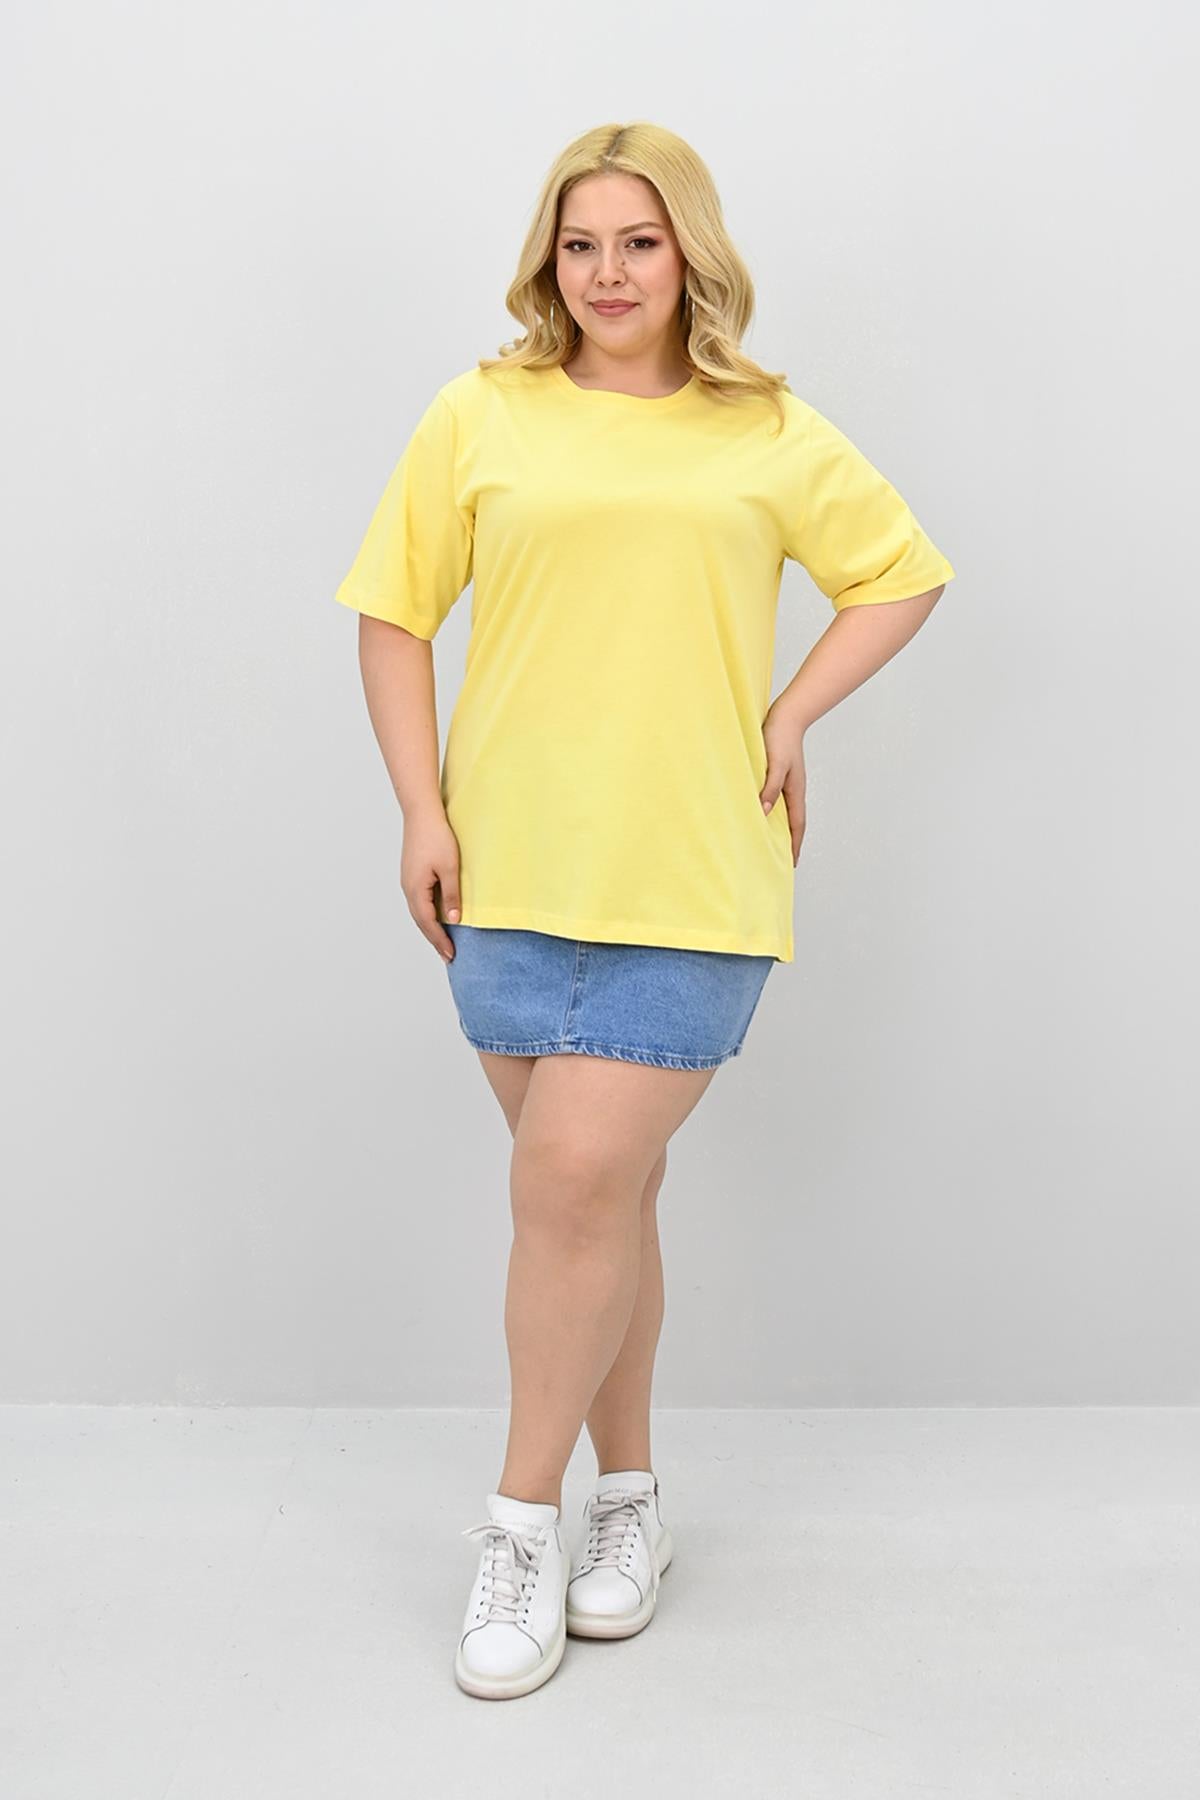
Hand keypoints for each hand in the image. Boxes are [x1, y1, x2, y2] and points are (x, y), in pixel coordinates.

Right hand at [401, 806, 461, 961]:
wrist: (421, 813)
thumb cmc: (436, 837)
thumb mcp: (450, 868)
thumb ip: (451, 895)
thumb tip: (453, 920)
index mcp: (416, 889)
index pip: (428, 923)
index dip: (440, 940)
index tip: (451, 955)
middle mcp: (408, 888)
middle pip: (421, 921)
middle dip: (434, 939)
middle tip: (448, 955)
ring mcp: (408, 881)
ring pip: (419, 911)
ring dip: (430, 928)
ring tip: (443, 941)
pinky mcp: (412, 874)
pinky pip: (419, 900)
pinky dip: (428, 913)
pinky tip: (437, 916)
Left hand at [759, 701, 806, 866]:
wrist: (786, 714)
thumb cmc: (780, 737)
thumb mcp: (775, 764)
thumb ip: (770, 788)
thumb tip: (764, 812)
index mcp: (795, 791)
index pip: (797, 826)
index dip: (795, 845)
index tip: (791, 864)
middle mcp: (792, 789)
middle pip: (793, 822)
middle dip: (789, 842)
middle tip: (781, 860)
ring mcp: (786, 782)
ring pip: (784, 811)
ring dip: (779, 828)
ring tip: (770, 843)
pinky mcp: (778, 773)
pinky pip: (776, 799)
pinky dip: (771, 811)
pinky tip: (761, 814)